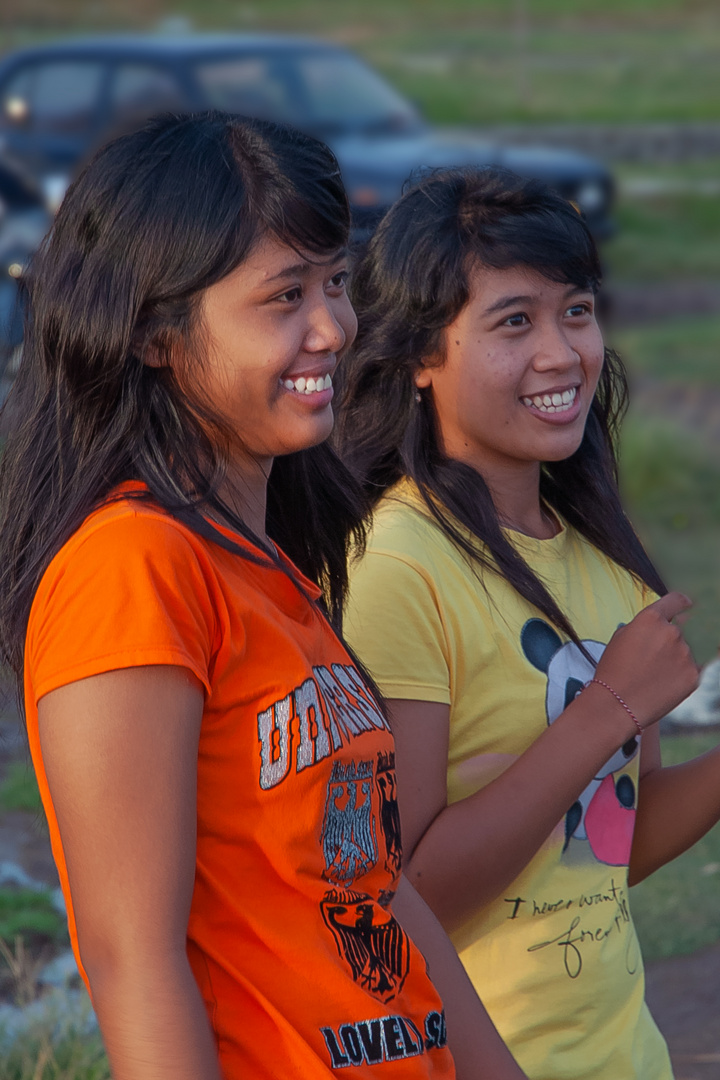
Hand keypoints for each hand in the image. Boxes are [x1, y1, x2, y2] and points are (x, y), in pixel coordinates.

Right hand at [594, 591, 698, 728]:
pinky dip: (682, 674)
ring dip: (677, 657)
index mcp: (651, 619)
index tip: (688, 605)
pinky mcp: (694, 675)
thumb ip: (642, 626)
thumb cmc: (612, 671)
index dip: (682, 602)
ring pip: (688, 649)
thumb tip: (660, 624)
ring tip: (655, 675)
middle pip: (682, 628)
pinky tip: (664, 683)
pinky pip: (693, 668)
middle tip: (657, 656)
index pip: (676, 601)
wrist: (617, 705)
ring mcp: (685, 654)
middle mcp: (672, 632)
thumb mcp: (620, 638)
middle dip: (672, 638)